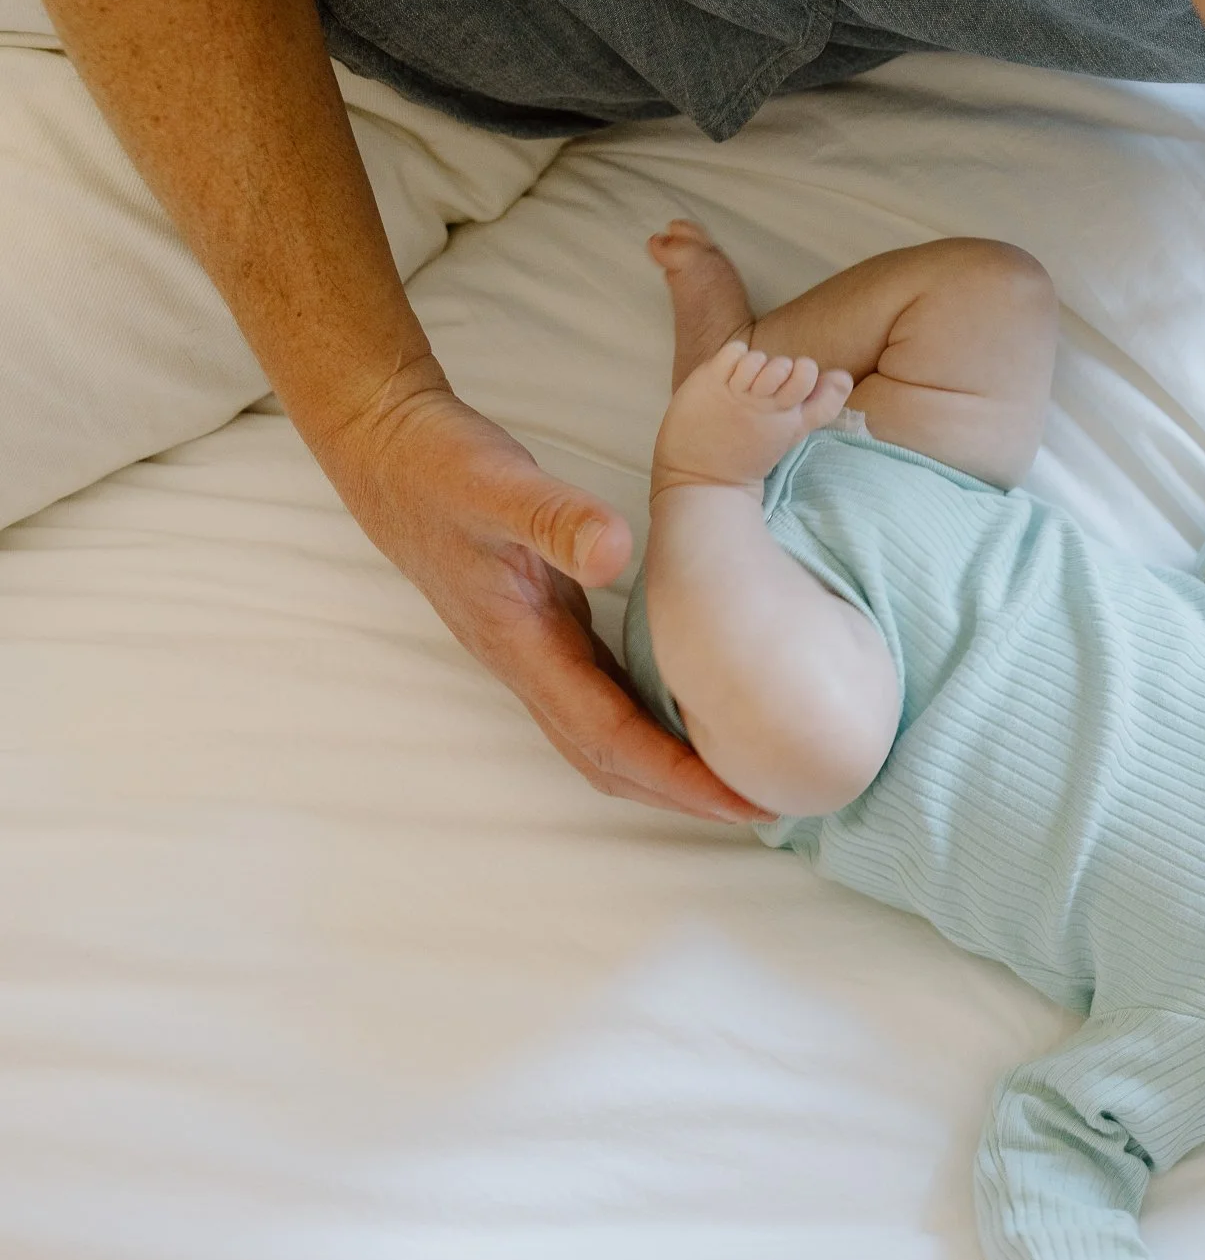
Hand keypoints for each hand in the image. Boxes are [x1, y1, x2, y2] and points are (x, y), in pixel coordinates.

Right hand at [308, 357, 766, 822]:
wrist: (386, 452)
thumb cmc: (437, 468)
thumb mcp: (496, 484)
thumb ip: (553, 517)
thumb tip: (615, 554)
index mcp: (522, 645)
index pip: (608, 736)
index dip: (673, 775)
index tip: (736, 800)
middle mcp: (528, 663)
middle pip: (609, 760)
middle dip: (681, 794)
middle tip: (763, 807)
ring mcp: (535, 651)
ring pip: (604, 737)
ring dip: (666, 768)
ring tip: (739, 779)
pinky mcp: (546, 628)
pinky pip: (604, 698)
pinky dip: (649, 723)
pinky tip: (695, 716)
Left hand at [651, 340, 853, 495]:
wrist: (703, 477)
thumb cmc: (749, 451)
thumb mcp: (790, 433)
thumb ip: (819, 405)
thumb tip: (844, 376)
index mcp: (790, 419)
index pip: (818, 383)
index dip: (810, 375)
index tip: (797, 383)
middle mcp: (768, 406)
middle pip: (792, 366)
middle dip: (784, 367)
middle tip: (767, 383)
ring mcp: (740, 393)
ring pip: (761, 358)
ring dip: (754, 364)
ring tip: (742, 383)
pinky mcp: (712, 382)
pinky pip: (735, 352)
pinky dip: (733, 356)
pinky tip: (727, 374)